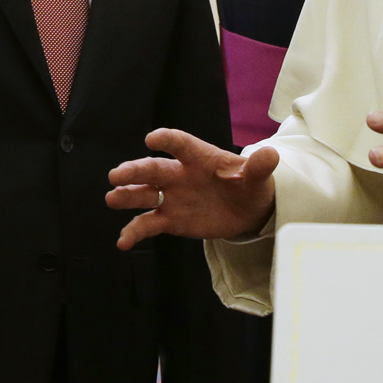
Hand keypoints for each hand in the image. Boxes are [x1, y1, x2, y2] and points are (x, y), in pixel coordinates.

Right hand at [106, 129, 278, 248]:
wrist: (247, 209)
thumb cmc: (249, 184)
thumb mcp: (258, 177)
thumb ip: (259, 167)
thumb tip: (271, 155)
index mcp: (199, 157)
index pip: (180, 144)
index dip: (167, 140)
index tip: (152, 139)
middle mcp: (179, 174)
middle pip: (154, 169)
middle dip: (135, 171)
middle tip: (116, 175)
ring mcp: (172, 197)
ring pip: (145, 194)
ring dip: (127, 196)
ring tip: (112, 199)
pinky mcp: (170, 219)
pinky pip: (148, 224)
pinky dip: (134, 232)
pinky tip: (123, 242)